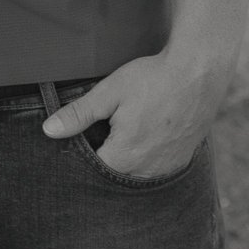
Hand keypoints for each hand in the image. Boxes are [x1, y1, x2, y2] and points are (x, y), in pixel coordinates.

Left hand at [41, 52, 225, 176]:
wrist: (199, 73)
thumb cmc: (153, 80)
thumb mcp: (109, 92)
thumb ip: (79, 115)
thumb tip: (49, 131)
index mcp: (124, 157)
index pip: (92, 171)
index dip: (83, 155)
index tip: (82, 139)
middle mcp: (146, 170)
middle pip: (113, 175)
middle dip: (104, 158)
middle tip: (106, 130)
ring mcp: (166, 168)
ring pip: (135, 174)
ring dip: (126, 161)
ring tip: (125, 133)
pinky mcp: (181, 160)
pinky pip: (156, 170)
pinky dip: (146, 159)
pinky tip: (145, 137)